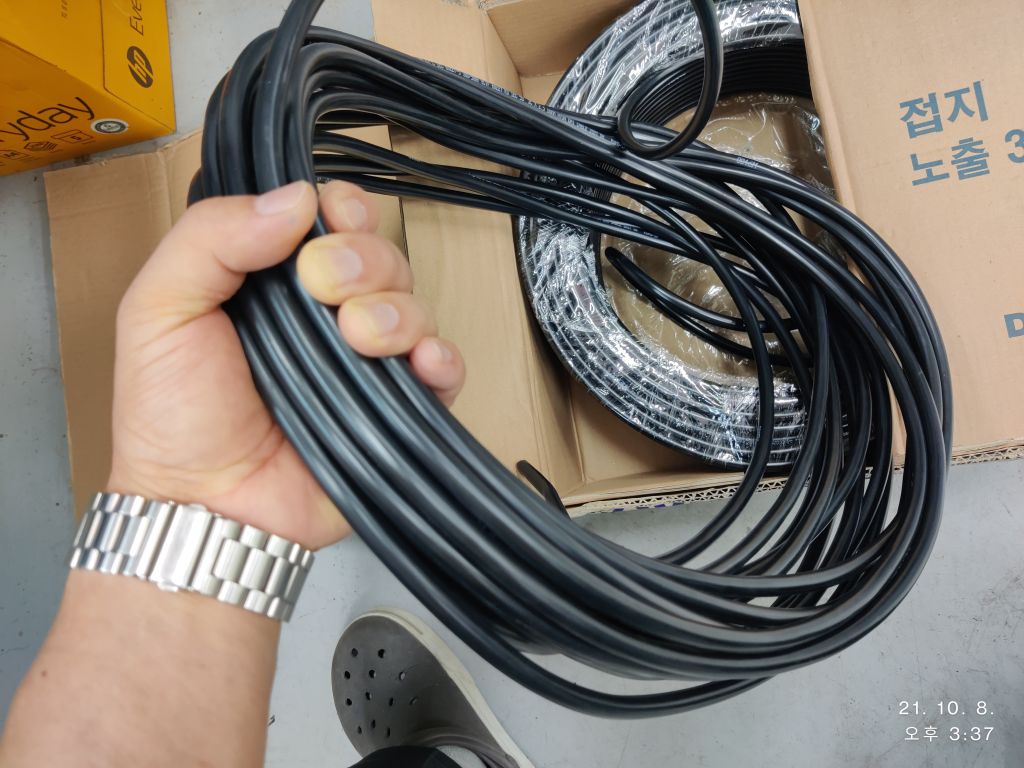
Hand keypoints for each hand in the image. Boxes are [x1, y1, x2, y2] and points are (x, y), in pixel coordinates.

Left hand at [108, 181, 464, 549]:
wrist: (205, 505)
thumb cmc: (172, 415)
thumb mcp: (160, 309)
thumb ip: (211, 239)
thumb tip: (295, 197)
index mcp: (274, 282)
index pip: (331, 222)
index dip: (344, 210)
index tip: (332, 218)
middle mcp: (326, 315)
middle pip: (381, 256)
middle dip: (364, 260)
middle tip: (325, 287)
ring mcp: (365, 362)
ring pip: (414, 306)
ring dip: (395, 310)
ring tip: (359, 337)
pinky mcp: (396, 409)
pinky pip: (444, 370)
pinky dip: (442, 358)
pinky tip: (421, 360)